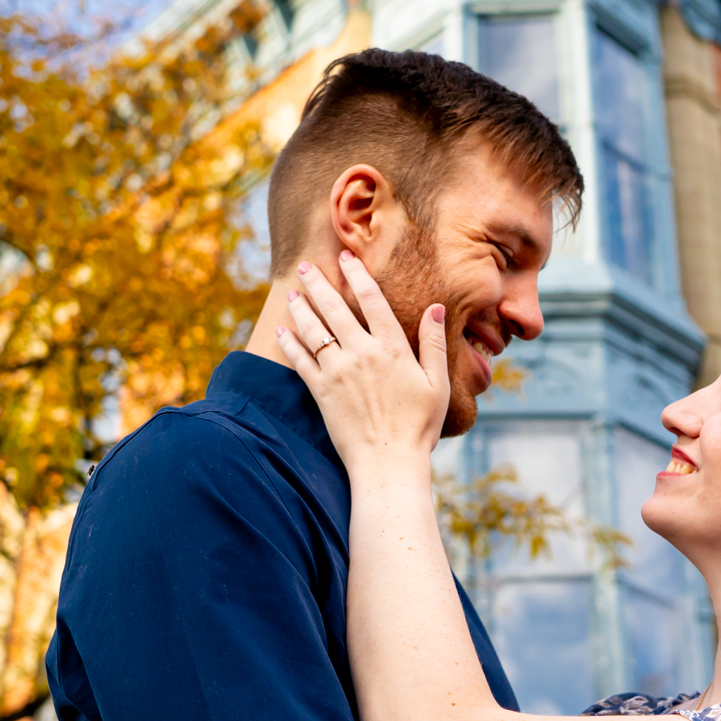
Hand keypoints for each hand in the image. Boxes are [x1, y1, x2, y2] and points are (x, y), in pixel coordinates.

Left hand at [273, 253, 449, 478]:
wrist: (388, 463)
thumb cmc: (419, 426)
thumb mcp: (438, 384)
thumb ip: (434, 343)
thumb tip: (435, 307)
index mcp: (392, 348)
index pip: (371, 299)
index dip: (357, 274)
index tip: (346, 257)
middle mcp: (361, 353)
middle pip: (334, 307)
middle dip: (318, 282)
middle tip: (306, 265)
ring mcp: (338, 372)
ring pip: (313, 329)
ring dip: (300, 307)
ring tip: (292, 291)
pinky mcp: (321, 391)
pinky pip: (300, 360)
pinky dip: (289, 342)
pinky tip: (282, 329)